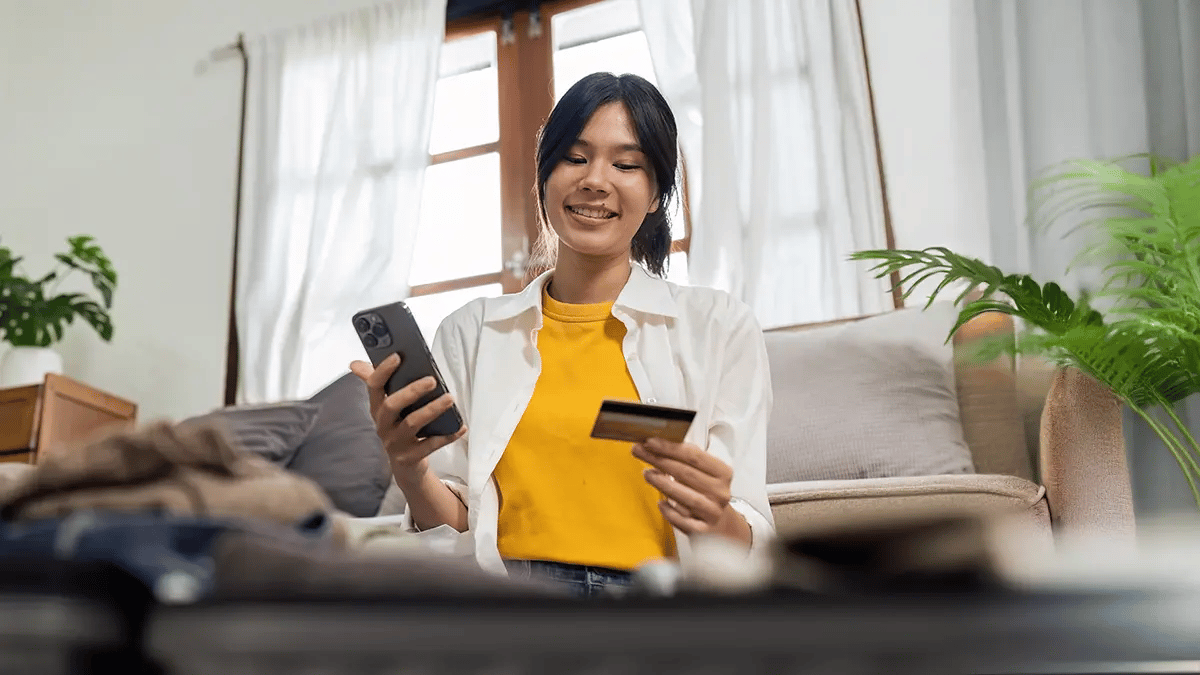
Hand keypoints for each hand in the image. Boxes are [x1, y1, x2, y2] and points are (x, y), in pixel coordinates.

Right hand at [349, 354, 465, 486]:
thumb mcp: (386, 406)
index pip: (374, 385)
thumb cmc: (398, 427)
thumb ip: (376, 383)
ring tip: (449, 398)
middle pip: (392, 404)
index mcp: (377, 408)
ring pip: (412, 424)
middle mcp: (383, 425)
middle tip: (432, 380)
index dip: (383, 370)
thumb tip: (355, 363)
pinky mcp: (410, 457)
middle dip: (411, 390)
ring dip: (432, 410)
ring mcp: (396, 442)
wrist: (405, 464)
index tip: (398, 356)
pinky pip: (430, 445)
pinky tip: (460, 427)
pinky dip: (447, 436)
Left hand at [633, 438, 750, 544]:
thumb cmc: (708, 492)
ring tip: (647, 473)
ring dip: (663, 483)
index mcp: (723, 473)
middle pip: (686, 473)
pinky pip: (683, 520)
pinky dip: (670, 511)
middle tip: (640, 452)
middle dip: (660, 460)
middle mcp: (720, 492)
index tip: (650, 441)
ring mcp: (712, 512)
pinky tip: (660, 503)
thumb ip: (687, 459)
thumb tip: (656, 444)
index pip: (694, 456)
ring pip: (685, 497)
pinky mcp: (703, 531)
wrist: (722, 524)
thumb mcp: (706, 473)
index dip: (670, 448)